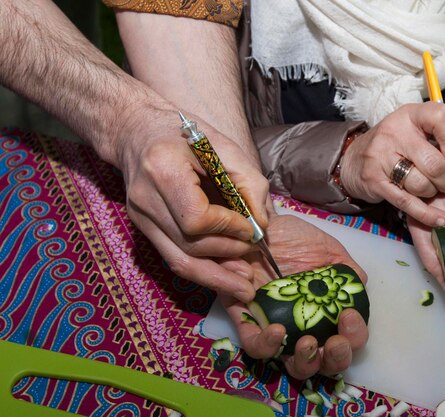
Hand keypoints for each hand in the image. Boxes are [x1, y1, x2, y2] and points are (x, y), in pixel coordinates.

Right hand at [116, 109, 269, 301]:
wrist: (138, 132)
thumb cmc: (185, 134)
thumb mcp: (224, 147)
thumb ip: (249, 183)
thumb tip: (262, 225)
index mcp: (162, 170)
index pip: (196, 218)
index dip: (228, 228)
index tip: (249, 227)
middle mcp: (144, 200)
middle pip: (189, 245)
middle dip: (228, 254)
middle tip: (255, 254)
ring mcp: (139, 218)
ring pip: (179, 261)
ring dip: (216, 277)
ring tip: (245, 287)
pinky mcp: (143, 229)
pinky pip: (174, 257)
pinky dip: (203, 270)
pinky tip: (226, 275)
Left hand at [220, 214, 368, 379]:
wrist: (261, 225)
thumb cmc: (295, 238)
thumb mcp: (328, 250)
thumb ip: (346, 271)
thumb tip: (360, 286)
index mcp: (325, 312)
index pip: (346, 338)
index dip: (354, 337)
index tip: (349, 316)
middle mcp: (303, 325)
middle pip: (324, 361)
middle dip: (336, 358)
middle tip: (335, 342)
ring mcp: (275, 326)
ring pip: (290, 363)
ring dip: (305, 361)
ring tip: (308, 342)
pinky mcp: (247, 320)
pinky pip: (254, 345)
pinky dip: (267, 345)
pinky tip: (277, 330)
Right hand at [340, 102, 444, 225]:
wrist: (355, 158)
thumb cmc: (395, 145)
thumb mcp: (420, 134)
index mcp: (410, 115)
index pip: (440, 118)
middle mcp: (394, 132)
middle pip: (433, 162)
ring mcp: (380, 156)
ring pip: (420, 183)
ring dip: (432, 192)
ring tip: (430, 189)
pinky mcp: (374, 181)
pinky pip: (406, 202)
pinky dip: (425, 213)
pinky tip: (438, 219)